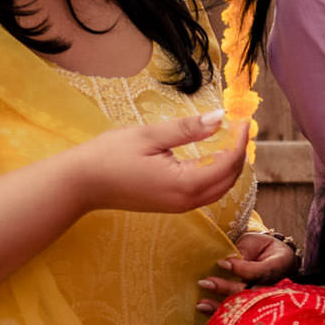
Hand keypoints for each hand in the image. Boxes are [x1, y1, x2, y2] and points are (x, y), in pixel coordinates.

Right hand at [68, 112, 246, 216]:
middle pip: (230, 179)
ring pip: (220, 188)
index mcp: (184, 184)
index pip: (227, 163)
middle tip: (240, 127)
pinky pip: (206, 192)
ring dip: (230, 165)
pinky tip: (213, 155)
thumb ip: (188, 128)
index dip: (239, 140)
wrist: (80, 184)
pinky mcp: (173, 205)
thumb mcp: (149, 135)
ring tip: (230, 138)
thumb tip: (220, 117)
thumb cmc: (109, 156)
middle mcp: (186, 201)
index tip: (243, 119)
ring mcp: (180, 207)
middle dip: (239, 153)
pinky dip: (216, 174)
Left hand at [196, 230, 299, 314]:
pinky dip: (219, 312)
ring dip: (220, 305)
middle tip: (206, 282)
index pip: (259, 272)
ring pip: (243, 306)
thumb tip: (228, 260)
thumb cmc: (263, 248)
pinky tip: (203, 308)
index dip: (240, 269)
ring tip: (201, 302)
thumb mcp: (255, 241)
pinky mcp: (252, 305)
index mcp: (278, 266)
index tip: (221, 263)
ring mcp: (263, 299)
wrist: (277, 260)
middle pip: (250, 293)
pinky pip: (236, 312)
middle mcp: (272, 287)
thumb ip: (245, 249)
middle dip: (227, 289)